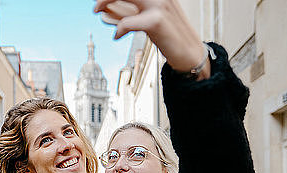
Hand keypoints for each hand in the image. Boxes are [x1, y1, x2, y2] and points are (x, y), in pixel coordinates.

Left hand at [94, 0, 209, 77]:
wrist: (190, 53)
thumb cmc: (170, 36)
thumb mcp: (153, 18)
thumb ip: (136, 10)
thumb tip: (110, 9)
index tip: (103, 0)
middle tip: (95, 6)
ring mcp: (160, 4)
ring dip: (105, 0)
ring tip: (97, 12)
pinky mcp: (157, 20)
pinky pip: (128, 22)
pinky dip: (119, 29)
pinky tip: (117, 36)